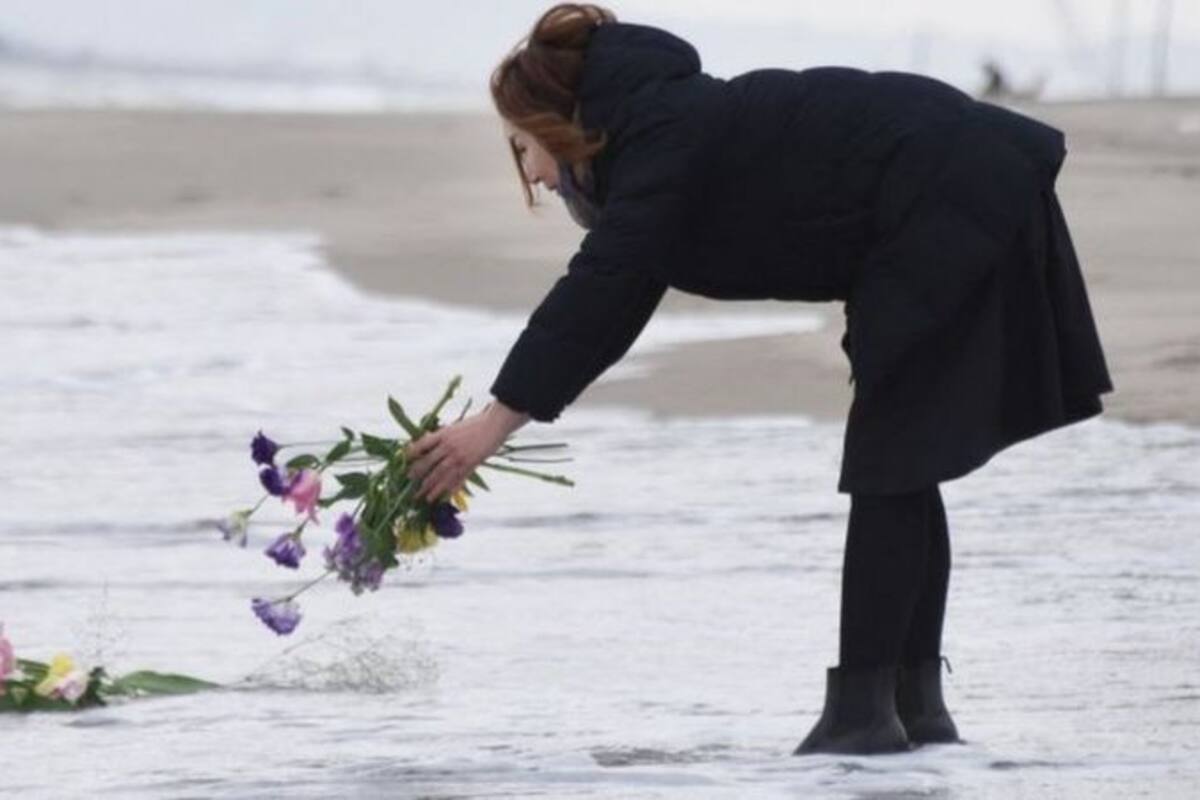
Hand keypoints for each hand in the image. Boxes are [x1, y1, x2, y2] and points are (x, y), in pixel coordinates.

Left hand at [405, 401, 530, 502]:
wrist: (494, 424)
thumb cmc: (475, 424)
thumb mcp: (454, 427)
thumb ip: (441, 437)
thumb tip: (426, 444)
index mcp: (443, 434)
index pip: (422, 445)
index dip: (412, 453)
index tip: (405, 460)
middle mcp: (449, 446)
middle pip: (428, 463)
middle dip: (418, 474)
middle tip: (410, 483)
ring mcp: (459, 457)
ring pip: (441, 475)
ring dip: (431, 488)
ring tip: (424, 497)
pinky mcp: (470, 464)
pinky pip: (457, 479)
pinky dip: (450, 489)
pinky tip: (444, 497)